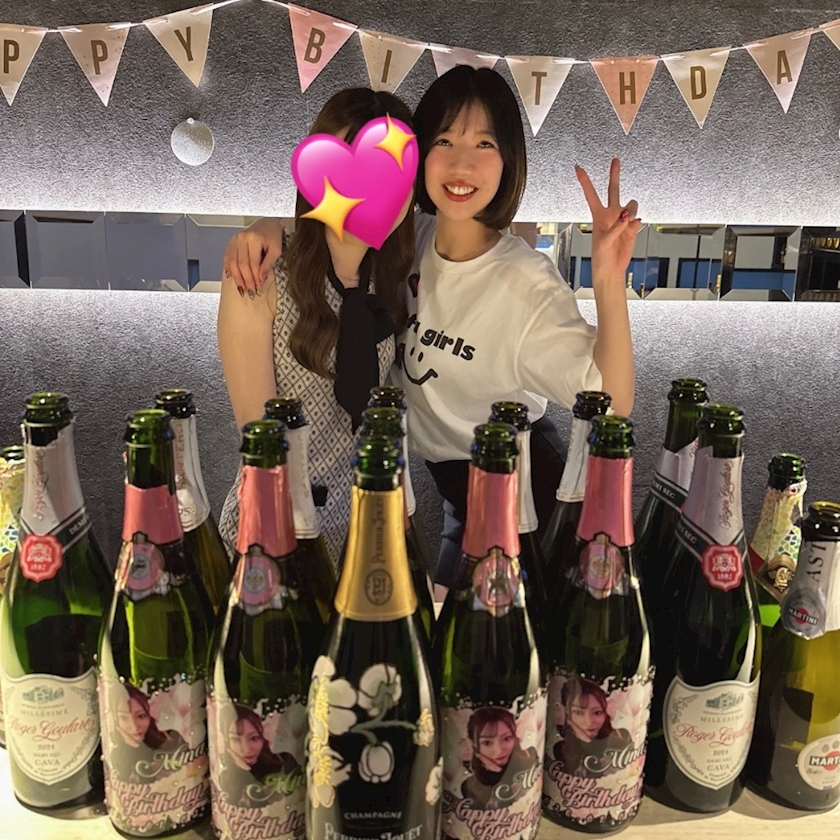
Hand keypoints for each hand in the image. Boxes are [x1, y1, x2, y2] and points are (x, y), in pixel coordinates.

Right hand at [222, 217, 284, 295]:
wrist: (267, 224)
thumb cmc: (273, 236)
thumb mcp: (276, 250)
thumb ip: (268, 264)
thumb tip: (261, 278)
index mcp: (254, 238)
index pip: (252, 263)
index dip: (254, 277)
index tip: (258, 287)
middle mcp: (241, 238)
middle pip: (241, 264)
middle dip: (245, 280)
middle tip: (250, 291)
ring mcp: (234, 239)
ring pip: (232, 262)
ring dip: (236, 277)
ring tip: (242, 288)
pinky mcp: (231, 242)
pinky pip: (227, 257)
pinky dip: (229, 269)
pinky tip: (232, 278)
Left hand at [575, 158, 640, 285]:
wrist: (612, 269)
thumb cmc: (601, 257)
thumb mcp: (603, 242)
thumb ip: (615, 228)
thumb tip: (626, 216)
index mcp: (598, 216)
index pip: (591, 194)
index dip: (585, 181)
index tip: (578, 167)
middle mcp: (610, 214)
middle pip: (613, 189)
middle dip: (614, 174)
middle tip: (615, 159)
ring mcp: (622, 220)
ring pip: (631, 204)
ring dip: (631, 211)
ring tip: (626, 223)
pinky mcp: (632, 227)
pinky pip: (637, 218)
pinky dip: (635, 223)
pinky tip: (631, 229)